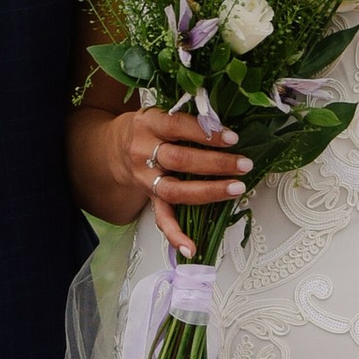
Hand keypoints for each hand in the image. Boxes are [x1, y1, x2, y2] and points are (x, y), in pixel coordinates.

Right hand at [75, 104, 249, 257]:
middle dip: (216, 163)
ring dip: (209, 192)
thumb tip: (223, 122)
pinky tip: (192, 246)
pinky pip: (161, 218)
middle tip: (243, 164)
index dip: (205, 132)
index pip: (178, 126)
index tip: (231, 138)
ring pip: (175, 189)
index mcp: (149, 124)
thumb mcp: (161, 112)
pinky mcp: (149, 198)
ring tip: (235, 189)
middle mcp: (143, 152)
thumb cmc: (147, 129)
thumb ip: (187, 117)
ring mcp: (146, 178)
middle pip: (180, 159)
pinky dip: (177, 235)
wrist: (114, 148)